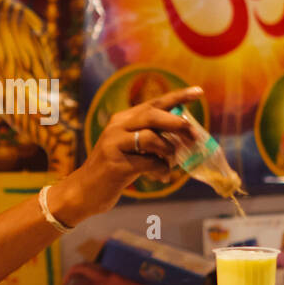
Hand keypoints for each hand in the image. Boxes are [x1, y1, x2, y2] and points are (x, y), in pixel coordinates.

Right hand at [49, 86, 203, 221]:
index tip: (199, 92)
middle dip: (177, 124)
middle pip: (152, 115)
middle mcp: (117, 127)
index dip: (178, 97)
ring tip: (170, 163)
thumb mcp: (131, 148)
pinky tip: (161, 177)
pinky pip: (148, 163)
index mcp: (123, 119)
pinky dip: (161, 170)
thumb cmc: (115, 169)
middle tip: (193, 135)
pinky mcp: (116, 164)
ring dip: (168, 152)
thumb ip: (151, 138)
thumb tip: (184, 137)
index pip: (154, 103)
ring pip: (151, 138)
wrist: (85, 191)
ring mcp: (114, 144)